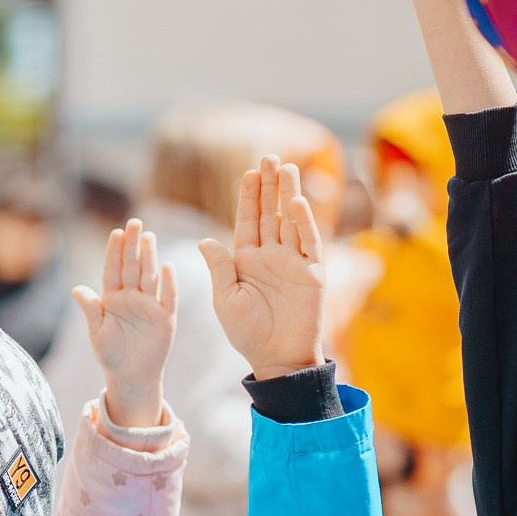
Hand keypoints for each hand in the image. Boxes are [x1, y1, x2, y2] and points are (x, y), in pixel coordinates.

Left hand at [70, 219, 175, 428]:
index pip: (113, 271)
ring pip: (150, 276)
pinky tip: (167, 266)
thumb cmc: (110, 355)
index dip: (114, 252)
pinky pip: (168, 297)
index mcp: (112, 299)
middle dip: (133, 246)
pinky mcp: (165, 318)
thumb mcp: (97, 333)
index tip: (116, 233)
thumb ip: (90, 310)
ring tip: (149, 237)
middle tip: (135, 223)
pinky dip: (169, 283)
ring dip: (150, 257)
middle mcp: (131, 298)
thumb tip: (76, 288)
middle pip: (132, 267)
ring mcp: (150, 306)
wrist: (131, 376)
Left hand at [198, 156, 327, 380]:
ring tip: (286, 167)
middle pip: (270, 213)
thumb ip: (219, 268)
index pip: (247, 221)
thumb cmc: (247, 333)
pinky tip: (297, 202)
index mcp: (245, 260)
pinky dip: (304, 222)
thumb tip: (204, 240)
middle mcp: (270, 256)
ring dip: (288, 194)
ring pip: (291, 221)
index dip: (248, 197)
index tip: (248, 172)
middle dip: (269, 186)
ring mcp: (293, 262)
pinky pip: (309, 242)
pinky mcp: (313, 272)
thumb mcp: (225, 299)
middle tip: (269, 157)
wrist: (276, 358)